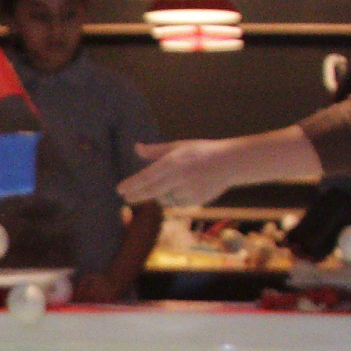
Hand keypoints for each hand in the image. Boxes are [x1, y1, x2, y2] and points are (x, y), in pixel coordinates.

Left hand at [121, 137, 254, 208]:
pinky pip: (177, 203)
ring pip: (164, 199)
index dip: (132, 185)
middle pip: (151, 191)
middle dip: (136, 195)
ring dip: (159, 195)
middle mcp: (179, 177)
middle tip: (126, 198)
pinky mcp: (195, 200)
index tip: (120, 189)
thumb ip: (156, 151)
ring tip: (169, 183)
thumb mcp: (178, 146)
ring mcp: (188, 190)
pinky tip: (181, 188)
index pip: (147, 176)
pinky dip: (173, 198)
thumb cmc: (201, 152)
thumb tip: (136, 148)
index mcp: (174, 162)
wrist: (229, 163)